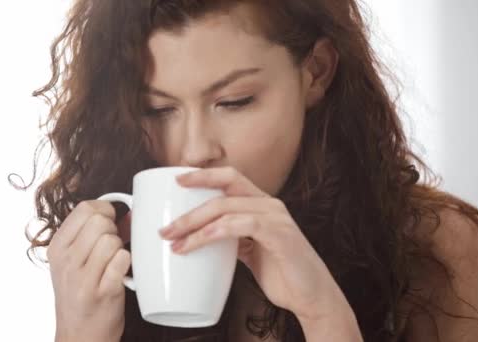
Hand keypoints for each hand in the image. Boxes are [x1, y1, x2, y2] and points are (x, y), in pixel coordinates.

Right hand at [47, 200, 130, 341]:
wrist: (79, 335)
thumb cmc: (80, 295)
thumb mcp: (73, 262)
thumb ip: (92, 235)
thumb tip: (129, 214)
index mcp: (57, 248)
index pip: (84, 208)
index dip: (105, 210)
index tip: (110, 222)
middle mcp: (66, 261)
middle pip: (100, 221)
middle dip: (113, 230)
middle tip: (112, 247)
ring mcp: (83, 278)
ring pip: (112, 240)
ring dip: (120, 249)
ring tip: (113, 263)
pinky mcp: (102, 292)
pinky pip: (123, 260)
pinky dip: (126, 264)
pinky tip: (119, 274)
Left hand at [158, 167, 352, 323]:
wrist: (311, 296)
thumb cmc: (282, 273)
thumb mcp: (251, 251)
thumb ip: (232, 238)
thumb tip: (201, 237)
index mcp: (262, 204)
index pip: (230, 177)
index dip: (203, 175)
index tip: (177, 180)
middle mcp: (270, 205)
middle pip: (224, 187)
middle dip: (191, 203)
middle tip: (166, 226)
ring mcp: (276, 218)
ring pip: (226, 207)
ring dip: (195, 224)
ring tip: (174, 241)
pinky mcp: (280, 235)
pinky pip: (240, 225)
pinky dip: (214, 232)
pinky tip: (198, 242)